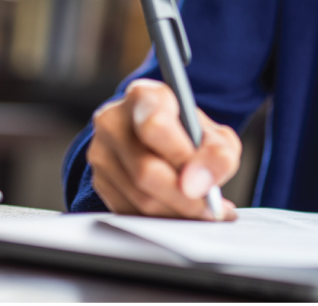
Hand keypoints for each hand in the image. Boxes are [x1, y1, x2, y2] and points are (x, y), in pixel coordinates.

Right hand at [87, 79, 240, 219]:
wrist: (160, 139)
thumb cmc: (188, 133)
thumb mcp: (214, 135)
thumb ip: (218, 154)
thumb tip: (201, 184)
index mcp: (144, 96)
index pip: (154, 126)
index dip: (180, 157)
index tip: (203, 181)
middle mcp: (113, 120)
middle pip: (145, 170)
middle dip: (184, 197)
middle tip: (211, 209)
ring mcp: (101, 152)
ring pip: (138, 197)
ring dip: (176, 213)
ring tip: (204, 213)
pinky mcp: (99, 181)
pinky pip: (130, 212)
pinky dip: (161, 220)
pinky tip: (183, 215)